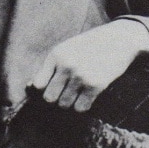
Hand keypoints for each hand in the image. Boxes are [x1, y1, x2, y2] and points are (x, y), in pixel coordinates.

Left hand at [32, 20, 148, 111]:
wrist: (119, 40)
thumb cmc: (88, 46)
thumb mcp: (66, 49)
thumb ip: (49, 67)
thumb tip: (29, 87)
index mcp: (56, 55)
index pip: (38, 85)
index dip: (43, 90)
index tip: (51, 89)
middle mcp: (67, 65)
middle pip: (49, 98)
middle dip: (56, 98)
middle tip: (64, 93)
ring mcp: (81, 76)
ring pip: (64, 105)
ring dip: (70, 103)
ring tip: (77, 93)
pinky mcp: (96, 85)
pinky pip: (81, 108)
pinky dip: (82, 106)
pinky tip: (86, 96)